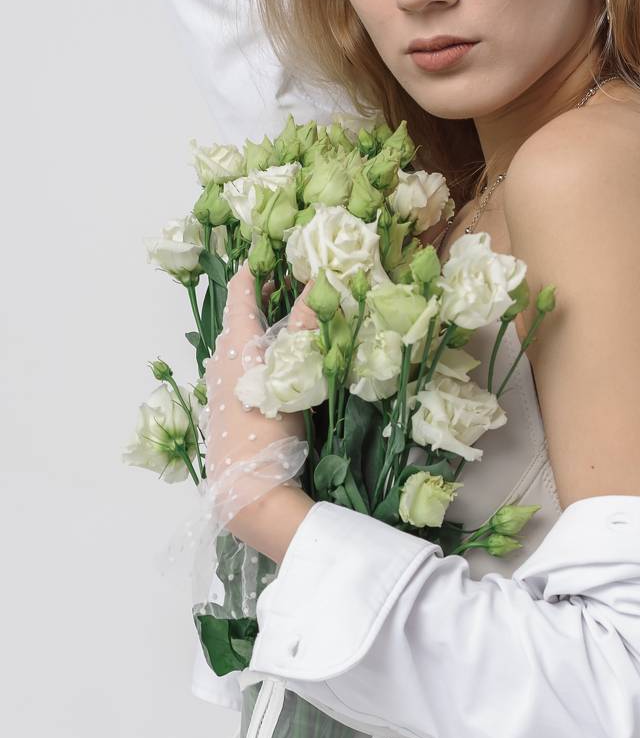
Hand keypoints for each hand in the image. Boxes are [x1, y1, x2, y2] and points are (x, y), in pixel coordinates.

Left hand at [202, 263, 316, 549]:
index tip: (278, 248)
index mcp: (233, 343)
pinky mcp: (227, 409)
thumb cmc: (269, 426)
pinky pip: (243, 367)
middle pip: (241, 315)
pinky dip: (262, 354)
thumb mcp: (292, 372)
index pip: (241, 289)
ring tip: (295, 318)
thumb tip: (320, 281)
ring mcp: (221, 386)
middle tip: (298, 280)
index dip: (258, 265)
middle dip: (267, 295)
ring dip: (265, 327)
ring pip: (242, 343)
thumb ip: (305, 327)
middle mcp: (221, 358)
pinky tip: (281, 364)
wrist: (248, 489)